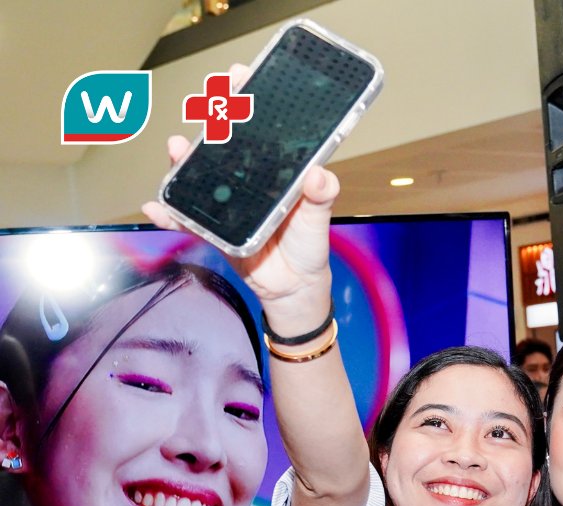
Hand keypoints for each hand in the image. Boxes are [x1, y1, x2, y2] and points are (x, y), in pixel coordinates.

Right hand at [141, 65, 337, 331]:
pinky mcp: (212, 227)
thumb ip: (321, 196)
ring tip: (176, 148)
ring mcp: (225, 201)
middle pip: (221, 143)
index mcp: (272, 170)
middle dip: (211, 121)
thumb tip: (320, 174)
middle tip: (206, 107)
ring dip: (181, 161)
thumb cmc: (308, 246)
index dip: (248, 99)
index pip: (258, 128)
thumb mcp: (318, 219)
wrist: (293, 287)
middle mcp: (245, 179)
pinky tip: (155, 207)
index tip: (240, 76)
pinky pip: (185, 219)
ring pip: (196, 175)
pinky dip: (168, 214)